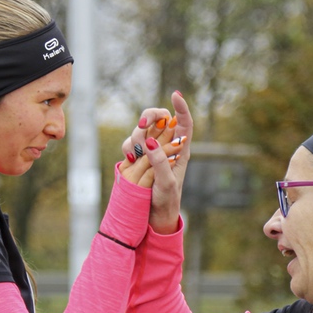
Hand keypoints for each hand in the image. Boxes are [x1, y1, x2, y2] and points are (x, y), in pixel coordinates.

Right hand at [119, 91, 192, 233]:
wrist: (153, 216)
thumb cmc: (166, 201)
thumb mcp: (166, 183)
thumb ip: (160, 162)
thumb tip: (150, 141)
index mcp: (180, 150)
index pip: (185, 123)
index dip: (182, 108)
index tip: (175, 95)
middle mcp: (166, 147)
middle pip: (160, 120)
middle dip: (150, 117)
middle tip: (141, 123)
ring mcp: (151, 151)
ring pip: (142, 130)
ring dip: (136, 135)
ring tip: (135, 154)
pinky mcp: (138, 157)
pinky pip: (131, 144)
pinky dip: (128, 147)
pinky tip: (129, 158)